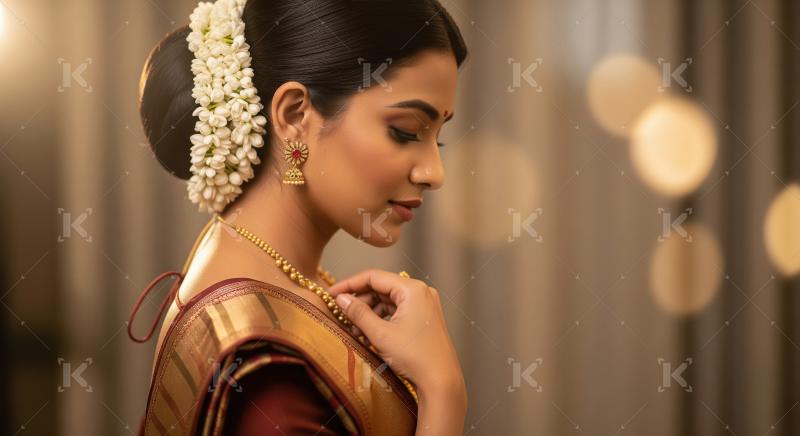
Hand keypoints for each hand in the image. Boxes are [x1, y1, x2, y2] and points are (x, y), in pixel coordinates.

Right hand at [328, 269, 464, 392]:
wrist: (441, 381)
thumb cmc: (415, 357)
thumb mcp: (380, 334)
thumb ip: (358, 313)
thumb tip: (341, 298)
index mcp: (412, 289)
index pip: (374, 276)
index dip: (349, 284)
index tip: (332, 293)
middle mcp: (421, 291)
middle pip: (381, 287)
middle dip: (360, 301)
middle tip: (341, 313)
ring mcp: (424, 304)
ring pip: (388, 300)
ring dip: (369, 311)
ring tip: (354, 329)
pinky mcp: (424, 317)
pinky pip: (397, 310)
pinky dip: (382, 318)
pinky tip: (368, 332)